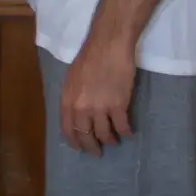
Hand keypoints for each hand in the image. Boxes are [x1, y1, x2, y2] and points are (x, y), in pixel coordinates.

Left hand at [60, 35, 135, 154]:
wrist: (109, 43)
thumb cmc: (90, 56)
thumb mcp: (72, 78)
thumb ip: (72, 98)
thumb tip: (76, 113)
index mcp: (68, 101)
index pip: (68, 130)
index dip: (75, 142)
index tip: (81, 148)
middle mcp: (82, 108)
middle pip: (86, 136)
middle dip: (92, 147)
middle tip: (98, 152)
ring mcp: (100, 108)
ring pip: (105, 134)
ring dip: (110, 140)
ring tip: (114, 141)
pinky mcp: (118, 105)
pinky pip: (122, 126)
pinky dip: (126, 132)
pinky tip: (128, 132)